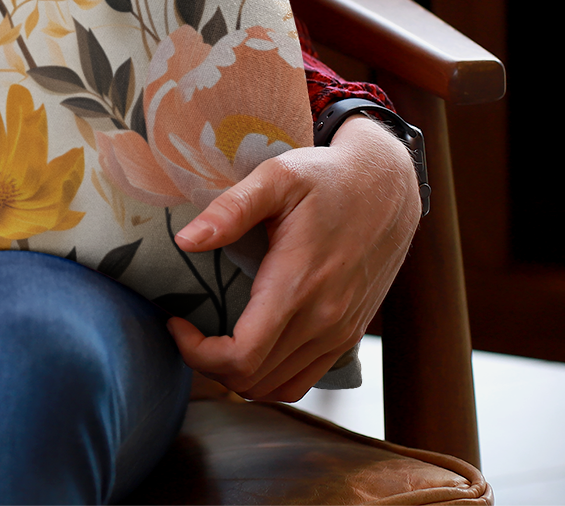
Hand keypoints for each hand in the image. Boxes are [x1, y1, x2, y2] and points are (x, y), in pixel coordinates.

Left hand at [165, 115, 421, 401]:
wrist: (388, 188)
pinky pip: (302, 379)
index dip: (197, 353)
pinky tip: (249, 347)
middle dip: (207, 363)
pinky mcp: (348, 335)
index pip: (242, 357)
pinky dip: (268, 377)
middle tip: (187, 328)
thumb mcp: (277, 177)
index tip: (176, 322)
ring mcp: (339, 333)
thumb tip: (185, 241)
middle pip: (253, 380)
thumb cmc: (327, 178)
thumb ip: (231, 209)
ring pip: (277, 388)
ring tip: (212, 340)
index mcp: (298, 285)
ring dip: (237, 375)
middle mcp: (323, 320)